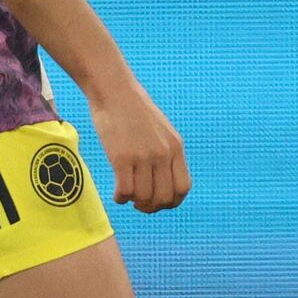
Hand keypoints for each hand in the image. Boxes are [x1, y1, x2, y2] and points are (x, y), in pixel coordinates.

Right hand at [91, 80, 190, 211]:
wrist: (114, 90)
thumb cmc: (133, 110)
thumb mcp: (161, 130)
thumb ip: (165, 153)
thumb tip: (163, 180)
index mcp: (176, 147)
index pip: (183, 188)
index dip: (172, 202)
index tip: (158, 201)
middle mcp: (163, 154)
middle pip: (164, 197)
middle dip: (151, 207)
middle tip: (139, 204)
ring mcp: (143, 156)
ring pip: (144, 197)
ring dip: (134, 203)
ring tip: (126, 196)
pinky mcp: (121, 157)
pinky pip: (125, 191)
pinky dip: (121, 198)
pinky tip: (117, 194)